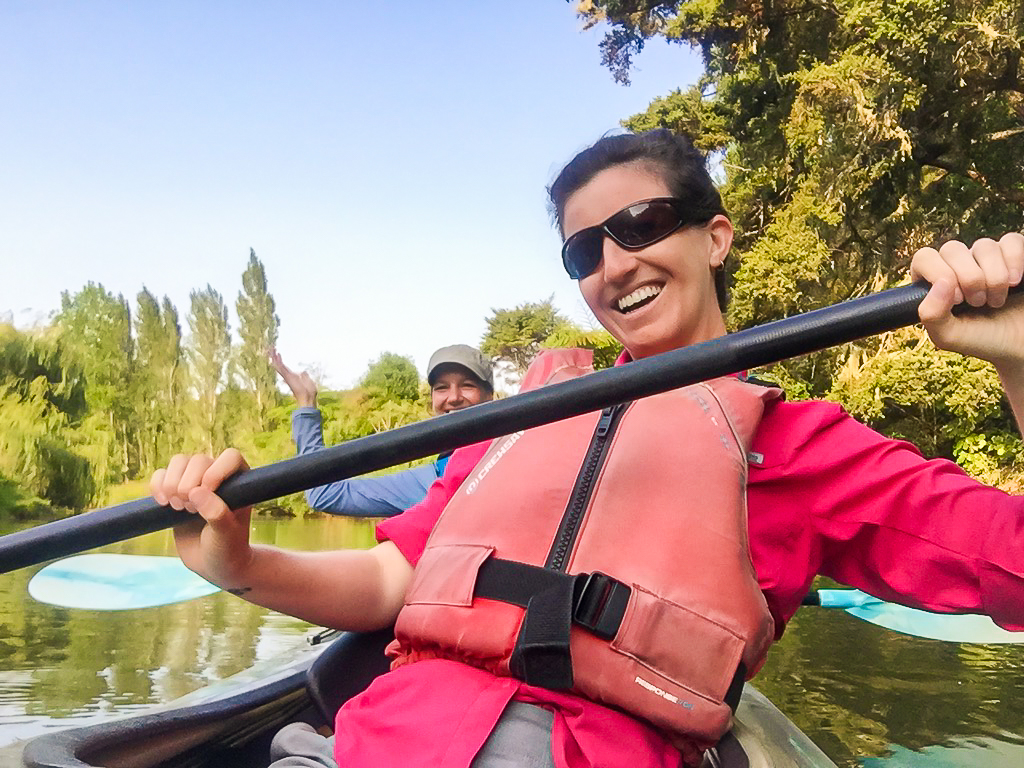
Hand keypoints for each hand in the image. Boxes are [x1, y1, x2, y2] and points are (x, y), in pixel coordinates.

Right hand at [150, 449, 253, 587]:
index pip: (230, 457)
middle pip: (198, 460)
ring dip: (172, 483)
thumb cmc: (227, 548)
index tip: (207, 493)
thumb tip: (196, 491)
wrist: (212, 563)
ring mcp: (195, 481)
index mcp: (239, 481)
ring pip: (179, 462)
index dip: (216, 471)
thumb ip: (217, 514)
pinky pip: (161, 475)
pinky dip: (157, 485)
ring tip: (179, 508)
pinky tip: (162, 503)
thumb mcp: (226, 535)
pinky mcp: (175, 491)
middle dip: (189, 484)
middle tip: (191, 510)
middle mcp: (217, 475)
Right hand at [268, 347, 317, 406]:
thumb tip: (303, 371)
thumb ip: (305, 376)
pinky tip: (276, 354)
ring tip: (270, 348)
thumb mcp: (308, 381)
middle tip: (270, 348)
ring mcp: (287, 376)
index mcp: (292, 376)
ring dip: (274, 356)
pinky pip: (281, 367)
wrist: (307, 397)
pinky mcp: (288, 376)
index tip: (278, 353)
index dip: (280, 360)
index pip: (284, 366)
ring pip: (278, 364)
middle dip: (274, 356)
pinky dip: (278, 360)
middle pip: (279, 364)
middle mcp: (288, 375)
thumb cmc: (309, 392)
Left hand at [911, 233, 1023, 370]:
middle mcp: (960, 266)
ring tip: (997, 301)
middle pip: (952, 249)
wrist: (1019, 346)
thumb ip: (931, 314)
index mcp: (937, 282)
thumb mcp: (949, 336)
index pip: (924, 257)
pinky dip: (1014, 260)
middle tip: (978, 303)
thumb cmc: (983, 340)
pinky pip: (1011, 241)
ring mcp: (988, 259)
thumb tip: (941, 282)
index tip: (957, 299)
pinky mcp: (1015, 256)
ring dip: (994, 277)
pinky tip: (1015, 282)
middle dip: (968, 279)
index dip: (938, 273)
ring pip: (983, 246)